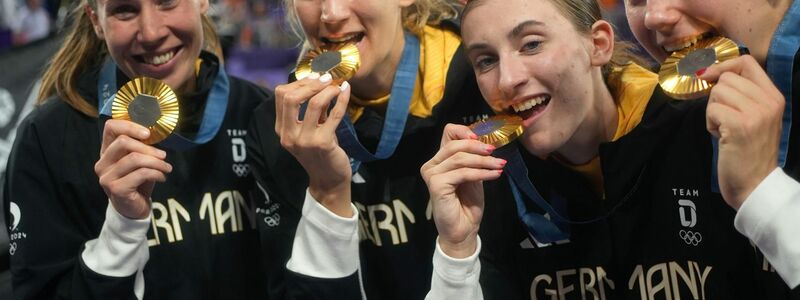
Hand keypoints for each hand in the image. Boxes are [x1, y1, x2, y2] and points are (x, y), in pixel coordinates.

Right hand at [95, 120, 172, 218]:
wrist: (134, 209)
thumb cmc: (138, 181)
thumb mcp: (138, 161)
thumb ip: (140, 147)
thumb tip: (156, 132)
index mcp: (106, 151)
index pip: (111, 128)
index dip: (130, 126)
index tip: (148, 134)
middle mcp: (102, 163)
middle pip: (123, 142)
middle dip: (148, 148)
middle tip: (163, 156)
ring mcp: (107, 177)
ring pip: (135, 158)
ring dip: (156, 162)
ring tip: (166, 167)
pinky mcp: (116, 189)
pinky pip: (141, 173)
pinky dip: (156, 173)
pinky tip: (162, 177)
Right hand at [274, 73, 352, 216]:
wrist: (329, 180)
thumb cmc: (321, 153)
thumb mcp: (310, 130)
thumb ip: (310, 110)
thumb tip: (320, 81)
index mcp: (282, 129)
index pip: (280, 96)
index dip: (298, 82)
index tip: (314, 77)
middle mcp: (289, 135)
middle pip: (290, 97)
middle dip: (310, 83)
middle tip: (326, 79)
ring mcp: (305, 140)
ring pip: (313, 103)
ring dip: (328, 90)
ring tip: (337, 86)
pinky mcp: (323, 143)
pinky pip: (334, 114)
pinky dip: (341, 99)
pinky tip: (346, 91)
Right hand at [421, 124, 505, 257]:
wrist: (463, 229)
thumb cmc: (467, 204)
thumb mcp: (473, 176)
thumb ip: (473, 159)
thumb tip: (486, 142)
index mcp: (439, 160)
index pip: (448, 132)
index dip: (465, 132)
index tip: (484, 140)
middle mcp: (432, 165)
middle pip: (455, 144)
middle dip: (478, 147)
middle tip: (495, 152)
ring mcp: (431, 174)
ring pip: (460, 159)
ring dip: (484, 161)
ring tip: (499, 165)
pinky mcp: (436, 185)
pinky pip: (463, 173)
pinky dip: (481, 173)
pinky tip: (495, 175)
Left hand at [701, 55, 783, 209]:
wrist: (755, 184)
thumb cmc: (749, 152)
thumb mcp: (755, 117)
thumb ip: (742, 95)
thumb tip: (710, 72)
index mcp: (774, 96)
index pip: (746, 62)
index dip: (723, 66)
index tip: (709, 77)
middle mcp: (768, 101)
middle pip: (726, 78)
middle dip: (717, 98)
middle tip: (725, 119)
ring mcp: (756, 113)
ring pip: (717, 92)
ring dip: (713, 111)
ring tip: (724, 129)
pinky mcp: (739, 125)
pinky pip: (712, 109)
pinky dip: (710, 123)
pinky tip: (721, 137)